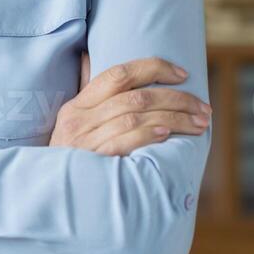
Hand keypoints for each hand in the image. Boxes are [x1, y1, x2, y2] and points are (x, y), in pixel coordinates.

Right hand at [48, 52, 210, 155]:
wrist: (49, 197)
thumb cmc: (68, 159)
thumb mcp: (71, 125)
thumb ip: (86, 93)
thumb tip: (88, 56)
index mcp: (77, 105)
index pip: (118, 74)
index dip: (154, 68)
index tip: (183, 74)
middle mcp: (79, 119)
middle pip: (136, 97)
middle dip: (177, 99)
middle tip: (203, 107)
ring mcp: (85, 142)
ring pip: (136, 117)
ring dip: (174, 118)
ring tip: (199, 123)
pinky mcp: (93, 162)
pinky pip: (124, 141)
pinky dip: (148, 135)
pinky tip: (168, 135)